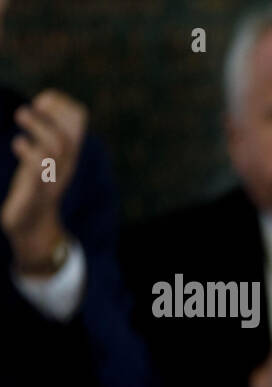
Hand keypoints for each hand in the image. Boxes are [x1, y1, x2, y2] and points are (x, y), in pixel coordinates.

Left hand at [1, 89, 86, 273]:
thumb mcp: (44, 159)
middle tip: (35, 103)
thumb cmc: (35, 189)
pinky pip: (40, 169)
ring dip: (39, 128)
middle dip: (52, 115)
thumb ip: (46, 135)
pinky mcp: (36, 191)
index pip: (78, 124)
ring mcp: (51, 179)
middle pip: (67, 137)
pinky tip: (18, 144)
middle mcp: (62, 166)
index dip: (65, 107)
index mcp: (67, 155)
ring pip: (55, 150)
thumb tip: (45, 103)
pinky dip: (30, 152)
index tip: (45, 99)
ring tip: (21, 113)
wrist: (34, 227)